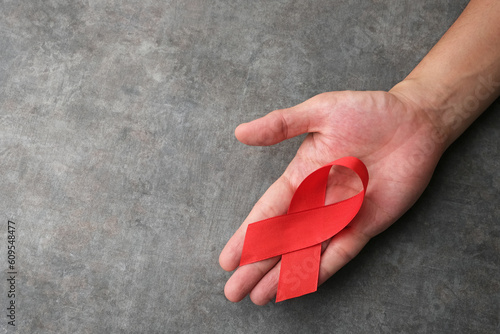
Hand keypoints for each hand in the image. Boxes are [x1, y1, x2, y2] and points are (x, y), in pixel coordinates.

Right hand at [219, 90, 444, 304]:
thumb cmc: (368, 111)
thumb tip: (240, 132)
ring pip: (306, 252)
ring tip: (260, 297)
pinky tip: (301, 285)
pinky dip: (322, 270)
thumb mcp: (320, 111)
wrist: (414, 122)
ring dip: (283, 275)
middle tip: (234, 291)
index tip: (227, 260)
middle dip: (256, 266)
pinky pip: (341, 252)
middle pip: (280, 240)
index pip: (267, 212)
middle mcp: (316, 200)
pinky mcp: (366, 224)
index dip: (246, 237)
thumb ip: (281, 125)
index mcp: (300, 176)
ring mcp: (340, 215)